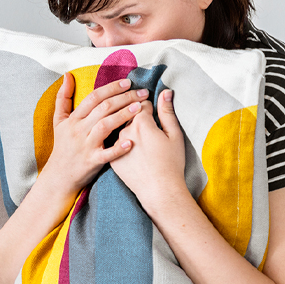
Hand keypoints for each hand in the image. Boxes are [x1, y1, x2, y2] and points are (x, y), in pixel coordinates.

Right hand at [39, 73, 149, 193]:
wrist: (59, 176)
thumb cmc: (62, 146)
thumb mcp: (59, 121)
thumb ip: (63, 97)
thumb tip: (67, 75)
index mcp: (73, 119)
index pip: (93, 97)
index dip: (111, 88)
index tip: (127, 82)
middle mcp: (79, 130)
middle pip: (103, 108)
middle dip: (124, 98)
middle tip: (142, 93)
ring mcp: (86, 145)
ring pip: (105, 126)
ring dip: (123, 115)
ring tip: (139, 108)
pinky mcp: (92, 161)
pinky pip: (106, 154)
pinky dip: (118, 148)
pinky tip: (131, 142)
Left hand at [109, 88, 186, 212]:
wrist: (158, 191)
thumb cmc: (171, 164)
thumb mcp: (174, 135)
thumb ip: (167, 112)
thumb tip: (165, 92)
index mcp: (141, 124)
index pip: (139, 104)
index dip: (146, 103)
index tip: (150, 106)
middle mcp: (124, 132)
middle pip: (124, 113)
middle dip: (131, 109)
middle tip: (140, 112)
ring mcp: (115, 146)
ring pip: (117, 128)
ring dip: (124, 124)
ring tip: (136, 131)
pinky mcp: (110, 159)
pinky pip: (112, 144)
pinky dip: (118, 141)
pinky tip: (129, 145)